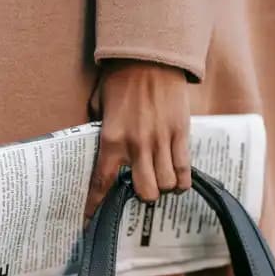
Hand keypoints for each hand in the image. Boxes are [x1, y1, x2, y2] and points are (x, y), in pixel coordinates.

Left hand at [84, 60, 191, 218]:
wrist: (150, 55)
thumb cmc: (120, 77)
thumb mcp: (99, 104)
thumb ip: (100, 129)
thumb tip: (100, 146)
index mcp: (112, 139)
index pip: (102, 182)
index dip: (95, 205)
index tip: (89, 220)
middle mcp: (137, 145)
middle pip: (145, 192)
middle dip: (143, 197)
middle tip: (141, 191)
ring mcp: (161, 140)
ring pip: (167, 185)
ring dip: (163, 189)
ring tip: (161, 183)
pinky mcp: (181, 133)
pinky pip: (185, 169)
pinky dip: (182, 181)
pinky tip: (178, 182)